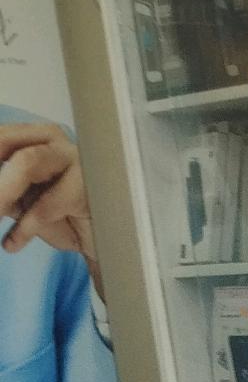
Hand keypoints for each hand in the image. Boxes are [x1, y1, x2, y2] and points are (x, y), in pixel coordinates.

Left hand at [0, 121, 98, 292]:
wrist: (104, 241)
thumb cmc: (66, 216)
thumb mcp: (22, 202)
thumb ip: (4, 192)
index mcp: (35, 138)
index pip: (1, 137)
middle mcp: (54, 141)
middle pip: (7, 142)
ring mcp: (75, 159)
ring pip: (27, 162)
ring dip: (3, 192)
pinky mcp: (89, 186)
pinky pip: (47, 204)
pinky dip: (24, 228)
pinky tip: (12, 244)